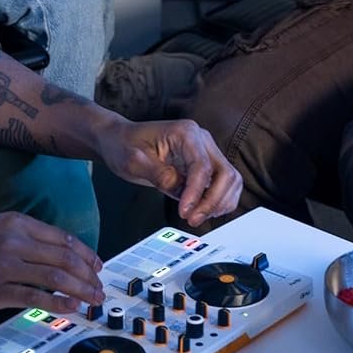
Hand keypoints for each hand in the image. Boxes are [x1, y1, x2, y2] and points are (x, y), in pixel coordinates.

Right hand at [0, 213, 104, 314]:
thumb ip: (23, 238)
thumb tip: (54, 255)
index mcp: (15, 223)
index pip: (63, 238)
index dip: (86, 254)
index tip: (97, 267)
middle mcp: (14, 240)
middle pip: (65, 257)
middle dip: (89, 275)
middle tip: (100, 288)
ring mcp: (4, 265)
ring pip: (56, 276)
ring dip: (81, 290)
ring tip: (93, 300)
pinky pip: (35, 296)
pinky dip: (59, 303)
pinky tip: (72, 308)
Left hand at [98, 119, 241, 227]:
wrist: (121, 140)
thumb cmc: (125, 145)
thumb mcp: (132, 161)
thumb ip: (157, 174)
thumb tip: (180, 192)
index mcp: (186, 133)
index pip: (202, 167)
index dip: (196, 194)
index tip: (184, 213)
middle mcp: (202, 140)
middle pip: (226, 173)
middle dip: (213, 201)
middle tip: (193, 219)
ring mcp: (206, 152)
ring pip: (231, 180)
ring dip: (219, 203)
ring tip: (197, 217)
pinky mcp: (205, 165)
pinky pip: (224, 185)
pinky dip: (219, 201)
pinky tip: (202, 211)